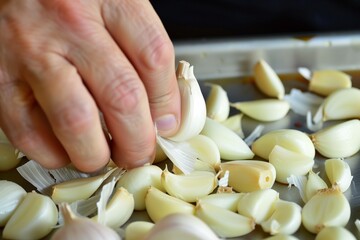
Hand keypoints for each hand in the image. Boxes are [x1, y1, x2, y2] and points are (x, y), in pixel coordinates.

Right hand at [0, 0, 179, 171]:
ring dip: (96, 154)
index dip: (167, 103)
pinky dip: (53, 153)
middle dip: (137, 141)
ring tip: (103, 156)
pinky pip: (28, 131)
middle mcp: (70, 23)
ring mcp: (31, 50)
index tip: (167, 124)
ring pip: (76, 122)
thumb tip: (162, 112)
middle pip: (121, 97)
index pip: (154, 59)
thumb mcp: (115, 3)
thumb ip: (142, 50)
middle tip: (139, 152)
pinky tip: (65, 148)